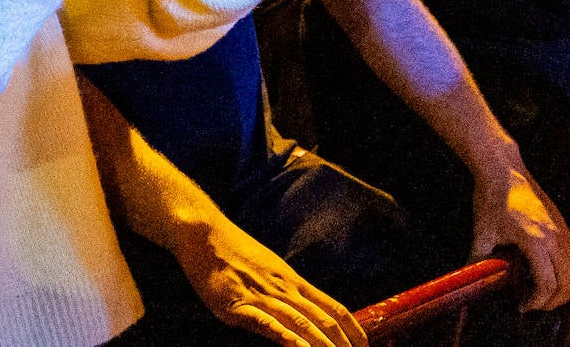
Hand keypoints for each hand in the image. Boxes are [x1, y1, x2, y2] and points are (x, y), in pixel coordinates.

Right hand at [177, 219, 367, 346]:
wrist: (204, 233)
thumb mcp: (270, 269)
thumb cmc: (235, 252)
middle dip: (342, 344)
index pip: (333, 308)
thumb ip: (289, 292)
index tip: (365, 346)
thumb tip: (308, 314)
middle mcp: (284, 288)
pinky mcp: (237, 303)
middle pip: (322, 320)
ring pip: (300, 322)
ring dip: (321, 345)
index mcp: (293, 281)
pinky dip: (283, 335)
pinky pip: (265, 322)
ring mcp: (261, 296)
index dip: (352, 329)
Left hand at [470, 162, 569, 311]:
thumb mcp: (481, 232)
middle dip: (553, 300)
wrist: (502, 169)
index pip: (547, 284)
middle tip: (535, 304)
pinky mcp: (564, 224)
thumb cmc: (491, 198)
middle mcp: (555, 238)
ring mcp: (562, 230)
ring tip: (548, 294)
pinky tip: (558, 274)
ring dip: (568, 288)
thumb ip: (479, 260)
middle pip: (568, 282)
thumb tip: (471, 280)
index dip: (536, 301)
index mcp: (535, 241)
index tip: (521, 306)